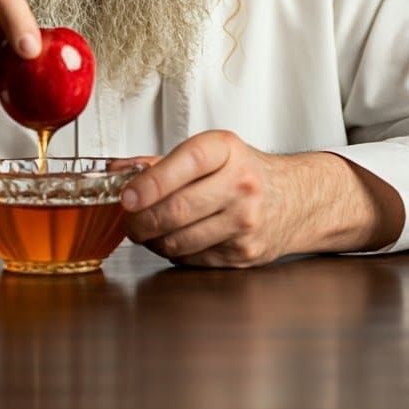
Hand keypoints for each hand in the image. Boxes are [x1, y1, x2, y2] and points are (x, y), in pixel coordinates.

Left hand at [120, 132, 403, 267]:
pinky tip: (175, 240)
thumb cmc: (243, 171)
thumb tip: (115, 171)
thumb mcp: (208, 152)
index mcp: (225, 150)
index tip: (126, 197)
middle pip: (177, 210)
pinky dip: (175, 253)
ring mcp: (245, 221)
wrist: (294, 199)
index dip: (150, 183)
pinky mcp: (245, 253)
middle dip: (141, 221)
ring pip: (181, 240)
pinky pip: (193, 259)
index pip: (184, 163)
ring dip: (154, 240)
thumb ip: (159, 162)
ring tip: (148, 231)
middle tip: (128, 222)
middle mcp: (240, 184)